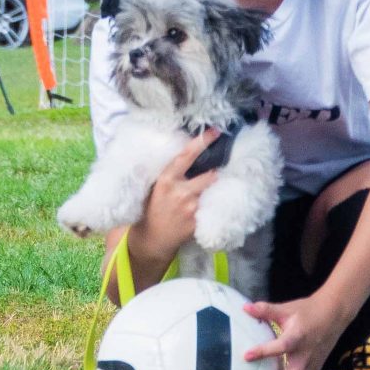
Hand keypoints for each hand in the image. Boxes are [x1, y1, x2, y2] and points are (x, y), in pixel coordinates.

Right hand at [129, 130, 222, 263]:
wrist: (153, 239)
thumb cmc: (154, 209)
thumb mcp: (156, 187)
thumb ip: (173, 173)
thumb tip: (191, 154)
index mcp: (166, 180)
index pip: (186, 156)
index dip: (202, 142)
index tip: (215, 131)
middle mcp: (180, 192)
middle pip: (210, 175)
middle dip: (214, 173)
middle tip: (216, 171)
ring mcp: (191, 208)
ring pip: (212, 190)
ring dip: (212, 189)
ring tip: (208, 191)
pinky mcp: (198, 221)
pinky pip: (211, 206)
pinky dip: (211, 204)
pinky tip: (207, 207)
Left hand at [240, 292, 352, 369]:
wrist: (335, 314)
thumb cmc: (308, 310)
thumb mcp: (287, 308)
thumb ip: (266, 310)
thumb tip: (245, 307)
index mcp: (298, 337)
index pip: (280, 347)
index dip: (264, 351)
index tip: (246, 356)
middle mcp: (305, 355)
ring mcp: (312, 365)